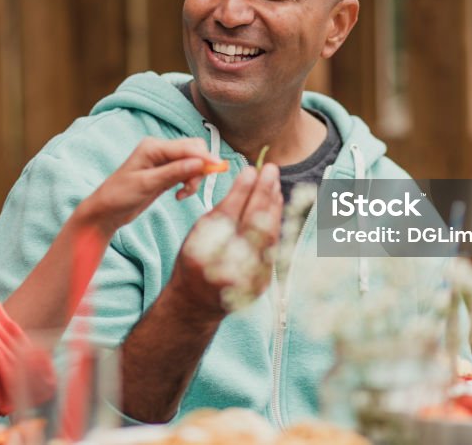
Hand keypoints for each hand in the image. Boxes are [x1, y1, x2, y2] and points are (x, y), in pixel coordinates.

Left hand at [79, 137, 222, 232]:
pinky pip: (186, 172)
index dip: (205, 157)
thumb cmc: (119, 195)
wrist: (106, 211)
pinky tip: (179, 194)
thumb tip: (200, 163)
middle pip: (194, 151)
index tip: (219, 169)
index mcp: (153, 146)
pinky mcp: (165, 173)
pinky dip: (188, 183)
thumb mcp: (147, 184)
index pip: (187, 147)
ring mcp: (163, 161)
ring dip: (194, 178)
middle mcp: (160, 150)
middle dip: (200, 168)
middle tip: (192, 188)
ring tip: (183, 194)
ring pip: (193, 162)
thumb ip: (174, 172)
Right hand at [169, 163, 283, 320]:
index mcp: (202, 253)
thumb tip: (248, 179)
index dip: (242, 189)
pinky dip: (276, 223)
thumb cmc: (194, 260)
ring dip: (274, 206)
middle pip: (252, 223)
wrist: (197, 302)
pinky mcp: (261, 283)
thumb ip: (222, 209)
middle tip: (270, 169)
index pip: (228, 214)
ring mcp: (246, 278)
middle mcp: (225, 268)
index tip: (250, 169)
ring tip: (275, 184)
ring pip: (268, 235)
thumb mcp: (198, 234)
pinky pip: (274, 247)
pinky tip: (276, 206)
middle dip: (264, 192)